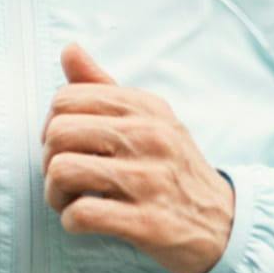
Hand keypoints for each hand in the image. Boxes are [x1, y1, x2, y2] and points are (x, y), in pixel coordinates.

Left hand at [42, 43, 234, 272]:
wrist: (225, 223)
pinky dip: (71, 221)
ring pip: (63, 171)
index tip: (66, 146)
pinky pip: (81, 213)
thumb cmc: (173, 168)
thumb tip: (68, 49)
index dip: (52, 125)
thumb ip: (103, 87)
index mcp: (145, 108)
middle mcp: (149, 137)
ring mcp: (149, 180)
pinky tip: (85, 220)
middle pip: (58, 133)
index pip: (66, 99)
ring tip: (71, 199)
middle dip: (48, 160)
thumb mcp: (149, 119)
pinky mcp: (147, 222)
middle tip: (65, 177)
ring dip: (54, 193)